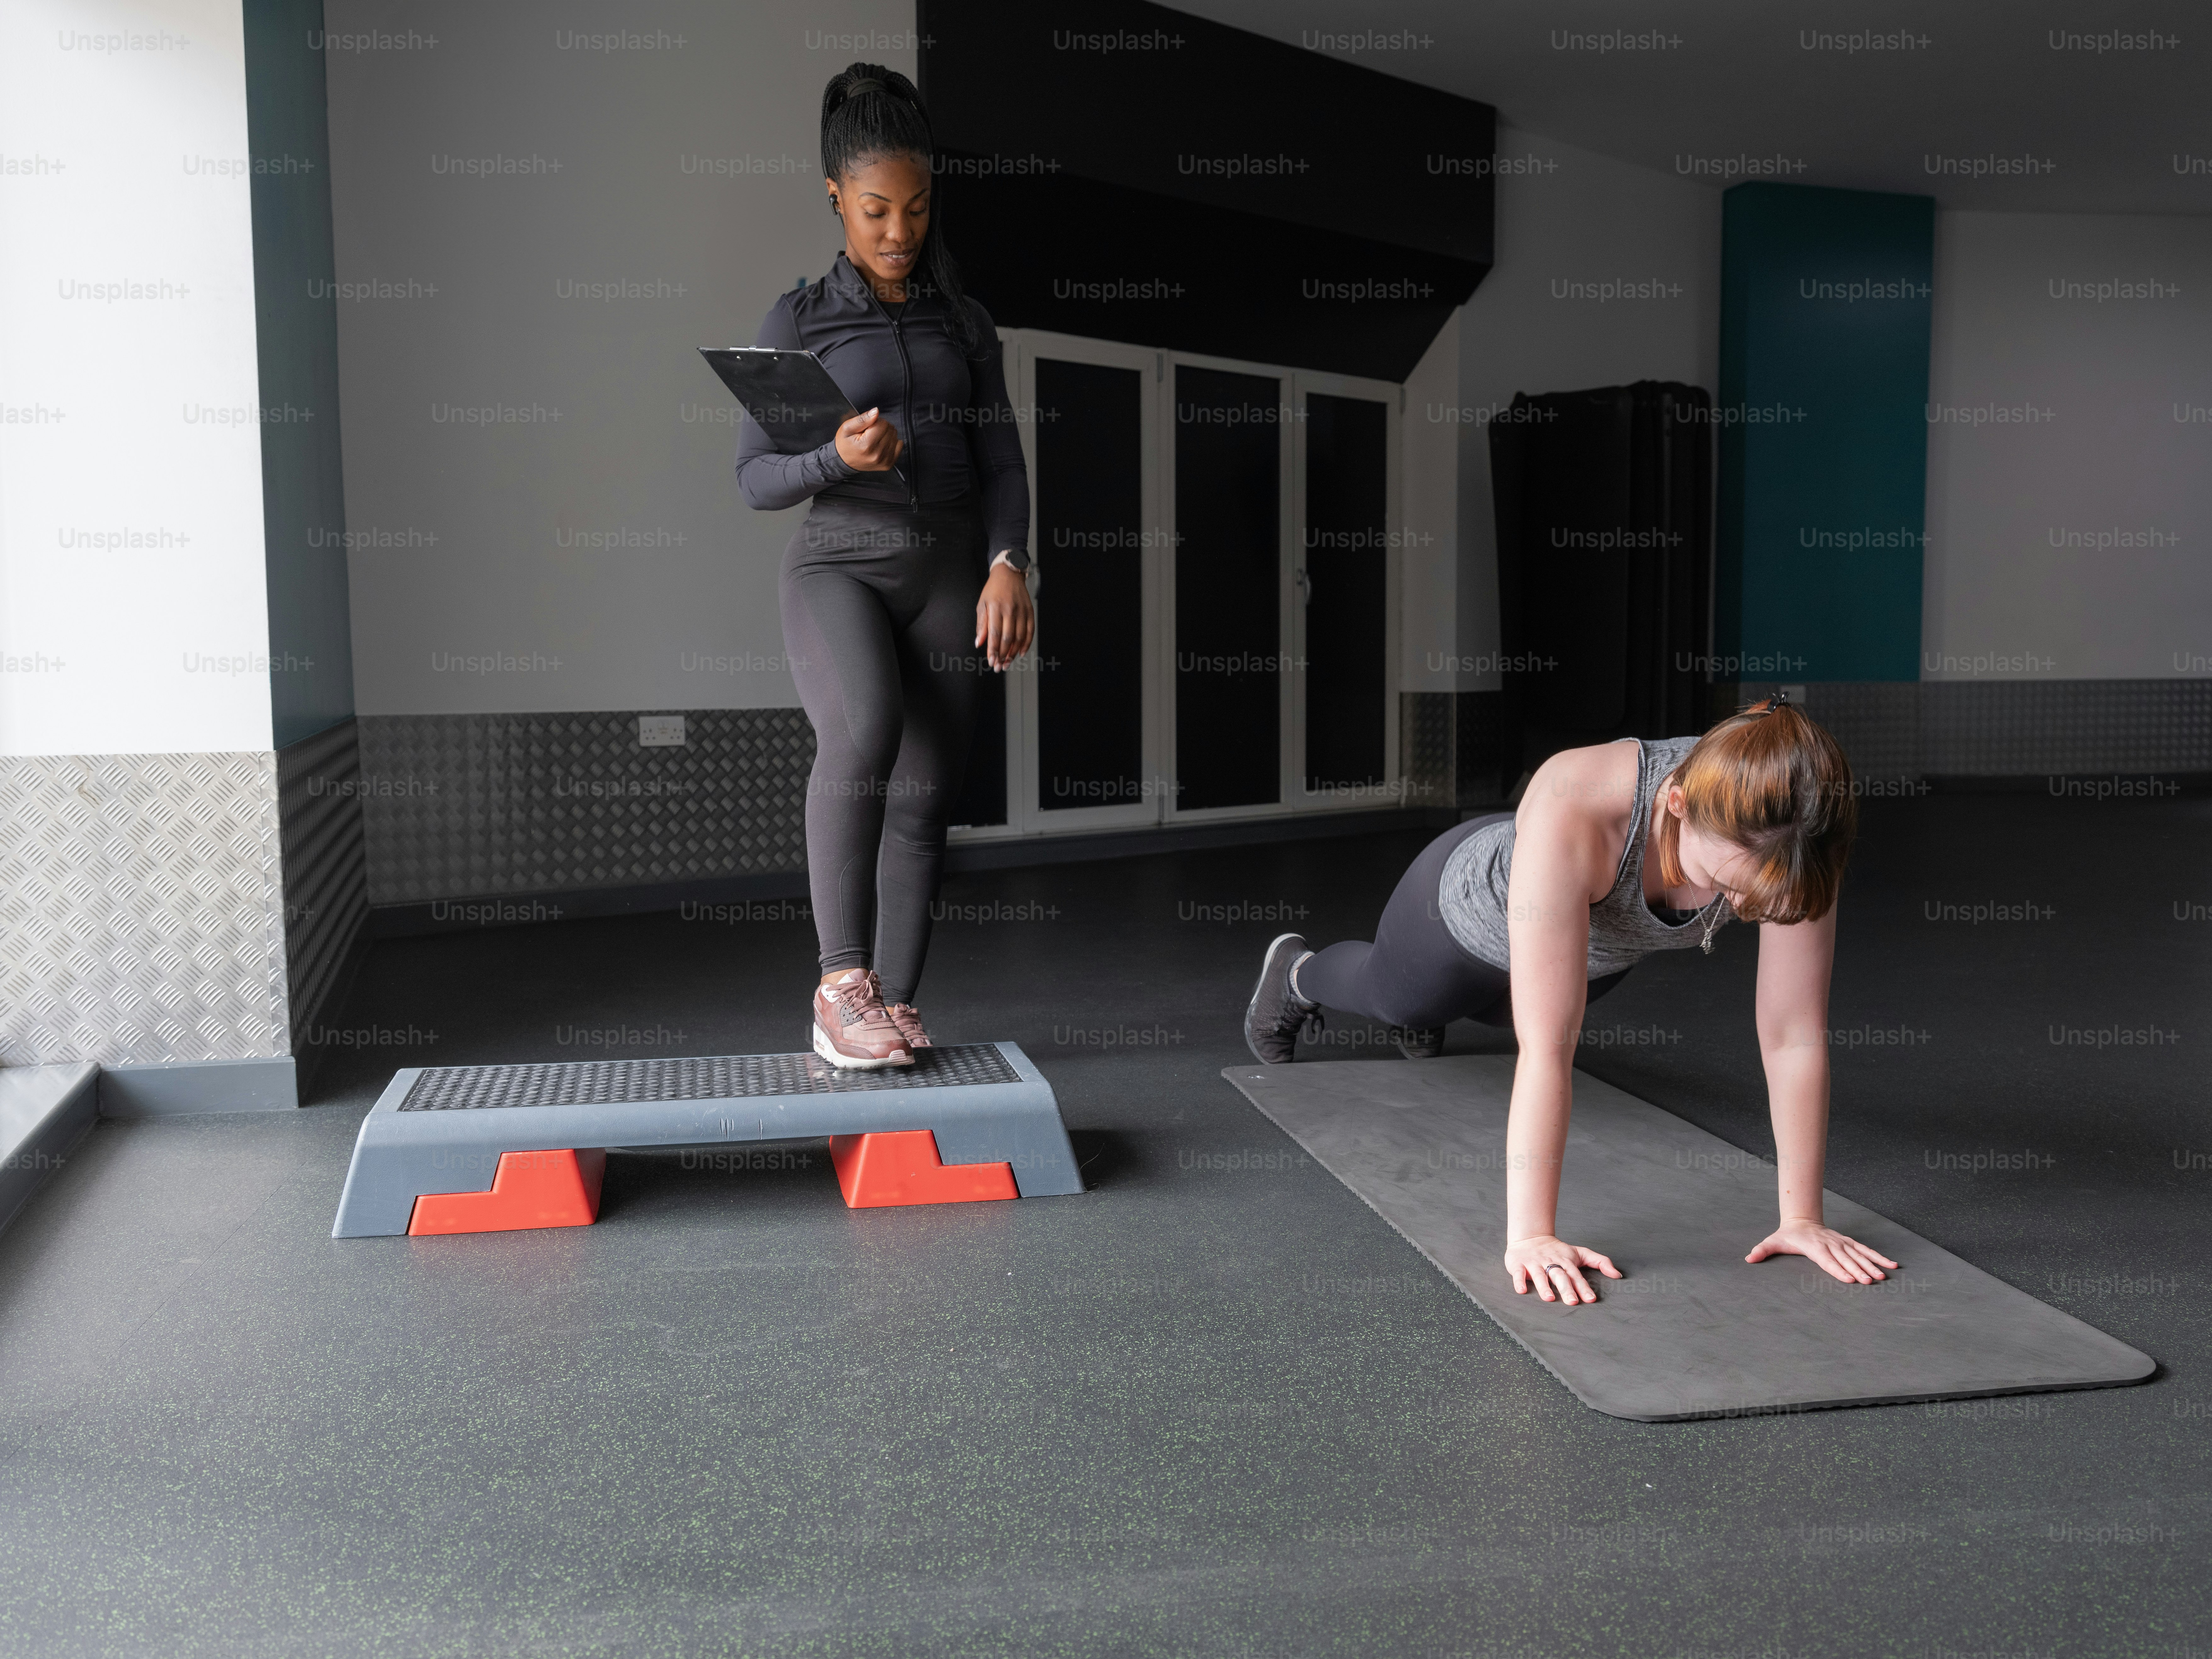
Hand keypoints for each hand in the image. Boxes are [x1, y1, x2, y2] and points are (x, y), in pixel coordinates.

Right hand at [835, 407, 902, 472]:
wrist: (844, 461)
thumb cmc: (845, 444)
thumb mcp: (847, 428)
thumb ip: (862, 419)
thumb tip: (876, 411)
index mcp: (867, 445)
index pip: (883, 423)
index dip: (875, 421)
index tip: (867, 428)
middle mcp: (878, 454)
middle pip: (890, 429)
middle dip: (881, 427)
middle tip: (870, 434)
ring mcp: (885, 460)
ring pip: (895, 436)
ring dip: (886, 435)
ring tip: (874, 440)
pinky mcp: (889, 464)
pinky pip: (899, 445)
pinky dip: (892, 442)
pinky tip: (882, 444)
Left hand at [974, 563, 1033, 670]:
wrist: (1009, 574)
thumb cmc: (993, 590)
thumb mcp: (982, 604)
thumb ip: (981, 624)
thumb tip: (979, 642)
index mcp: (996, 607)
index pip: (994, 633)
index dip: (993, 650)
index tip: (991, 661)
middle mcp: (1010, 609)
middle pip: (1007, 638)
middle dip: (1002, 655)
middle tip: (999, 666)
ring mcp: (1022, 611)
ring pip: (1019, 637)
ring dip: (1013, 653)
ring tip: (1007, 663)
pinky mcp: (1030, 612)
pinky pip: (1030, 631)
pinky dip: (1026, 644)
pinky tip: (1021, 653)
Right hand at [1504, 1234, 1621, 1305]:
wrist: (1530, 1237)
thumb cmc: (1558, 1250)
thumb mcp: (1580, 1253)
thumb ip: (1600, 1261)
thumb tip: (1618, 1275)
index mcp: (1566, 1261)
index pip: (1576, 1275)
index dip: (1583, 1287)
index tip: (1590, 1299)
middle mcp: (1551, 1262)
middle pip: (1559, 1276)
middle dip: (1566, 1288)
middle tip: (1572, 1302)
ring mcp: (1534, 1263)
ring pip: (1539, 1275)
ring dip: (1544, 1286)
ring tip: (1549, 1298)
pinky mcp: (1518, 1264)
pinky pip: (1518, 1273)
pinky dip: (1519, 1281)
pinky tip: (1522, 1291)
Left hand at [1745, 1220, 1898, 1283]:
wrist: (1801, 1220)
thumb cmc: (1787, 1235)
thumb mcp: (1772, 1241)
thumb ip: (1762, 1250)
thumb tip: (1748, 1258)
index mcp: (1814, 1246)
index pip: (1827, 1260)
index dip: (1838, 1270)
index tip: (1850, 1279)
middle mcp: (1830, 1244)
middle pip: (1846, 1259)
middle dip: (1858, 1270)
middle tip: (1870, 1281)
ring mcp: (1841, 1242)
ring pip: (1859, 1254)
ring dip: (1872, 1264)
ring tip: (1884, 1275)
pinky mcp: (1848, 1242)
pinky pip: (1865, 1249)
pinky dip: (1878, 1256)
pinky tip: (1891, 1264)